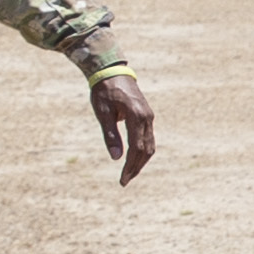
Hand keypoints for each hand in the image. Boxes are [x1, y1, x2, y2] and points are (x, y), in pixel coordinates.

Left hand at [93, 69, 158, 183]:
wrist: (112, 71)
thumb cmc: (104, 91)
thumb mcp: (103, 113)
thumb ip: (110, 135)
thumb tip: (115, 157)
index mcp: (136, 116)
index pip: (136, 148)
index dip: (130, 166)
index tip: (122, 180)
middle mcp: (146, 117)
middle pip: (146, 150)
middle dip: (136, 167)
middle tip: (125, 181)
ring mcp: (148, 117)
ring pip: (150, 145)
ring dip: (141, 162)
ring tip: (129, 174)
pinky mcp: (147, 116)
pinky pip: (148, 138)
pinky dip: (143, 151)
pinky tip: (134, 159)